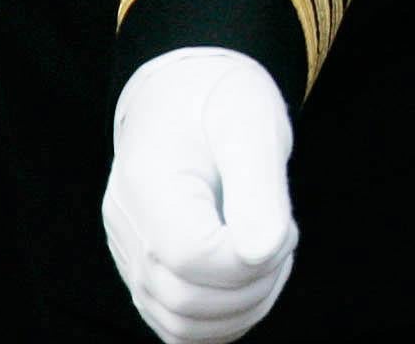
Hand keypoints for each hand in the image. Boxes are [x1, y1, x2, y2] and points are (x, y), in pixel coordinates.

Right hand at [105, 48, 296, 343]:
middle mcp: (129, 225)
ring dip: (243, 306)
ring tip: (270, 255)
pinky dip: (221, 318)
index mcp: (148, 182)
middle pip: (186, 299)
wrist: (185, 93)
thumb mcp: (251, 121)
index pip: (191, 257)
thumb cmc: (221, 101)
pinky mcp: (143, 272)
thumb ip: (260, 187)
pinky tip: (249, 276)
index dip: (248, 260)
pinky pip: (177, 323)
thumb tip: (264, 252)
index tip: (284, 225)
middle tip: (285, 237)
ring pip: (181, 323)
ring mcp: (130, 254)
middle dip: (254, 284)